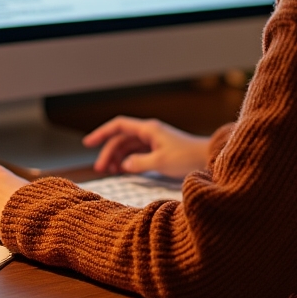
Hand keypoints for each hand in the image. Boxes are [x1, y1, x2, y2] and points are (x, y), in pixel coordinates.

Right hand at [83, 116, 210, 178]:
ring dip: (118, 157)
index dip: (101, 133)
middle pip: (122, 139)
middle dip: (109, 152)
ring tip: (110, 171)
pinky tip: (124, 170)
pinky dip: (129, 161)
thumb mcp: (161, 162)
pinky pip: (138, 153)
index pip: (119, 126)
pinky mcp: (160, 151)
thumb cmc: (187, 157)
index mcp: (149, 130)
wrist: (209, 158)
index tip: (87, 143)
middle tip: (100, 169)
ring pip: (129, 147)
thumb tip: (124, 164)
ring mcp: (155, 141)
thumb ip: (139, 163)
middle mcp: (150, 133)